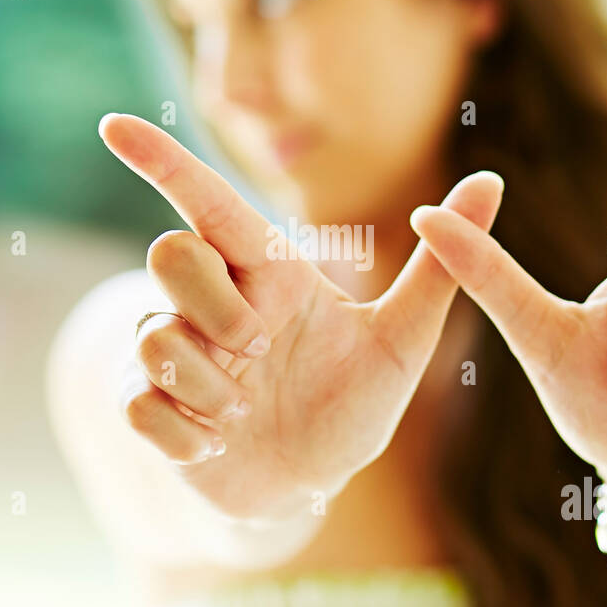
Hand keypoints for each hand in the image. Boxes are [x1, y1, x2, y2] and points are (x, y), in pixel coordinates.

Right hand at [100, 113, 503, 519]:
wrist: (311, 482)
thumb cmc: (350, 402)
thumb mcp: (404, 340)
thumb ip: (440, 266)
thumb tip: (492, 180)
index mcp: (266, 273)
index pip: (208, 204)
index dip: (163, 162)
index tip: (115, 125)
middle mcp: (210, 301)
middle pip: (170, 254)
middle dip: (219, 309)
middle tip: (261, 352)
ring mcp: (174, 353)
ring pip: (156, 335)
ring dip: (213, 388)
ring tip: (247, 414)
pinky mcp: (150, 407)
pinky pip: (141, 404)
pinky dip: (187, 432)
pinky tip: (217, 445)